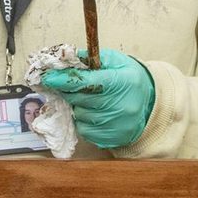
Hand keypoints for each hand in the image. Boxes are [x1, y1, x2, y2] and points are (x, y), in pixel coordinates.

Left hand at [40, 48, 154, 148]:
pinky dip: (83, 120)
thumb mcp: (114, 60)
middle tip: (68, 85)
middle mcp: (121, 106)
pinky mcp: (112, 139)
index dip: (62, 79)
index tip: (47, 77)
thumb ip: (90, 58)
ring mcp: (117, 125)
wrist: (150, 102)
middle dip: (68, 91)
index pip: (85, 82)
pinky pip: (85, 130)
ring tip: (88, 98)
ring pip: (80, 115)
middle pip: (79, 99)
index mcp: (121, 82)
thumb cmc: (129, 78)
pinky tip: (93, 112)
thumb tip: (65, 59)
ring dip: (77, 106)